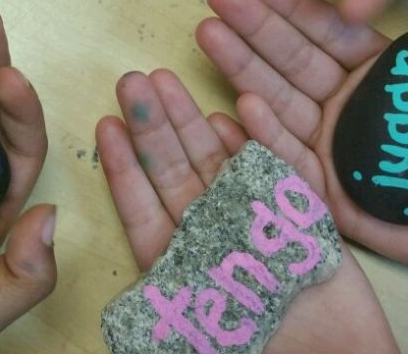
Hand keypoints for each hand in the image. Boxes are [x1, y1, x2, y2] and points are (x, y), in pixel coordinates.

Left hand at [96, 70, 397, 352]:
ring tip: (166, 80)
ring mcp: (257, 223)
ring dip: (193, 122)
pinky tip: (238, 111)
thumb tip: (129, 295)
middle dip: (153, 127)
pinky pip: (278, 172)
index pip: (145, 211)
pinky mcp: (302, 218)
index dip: (125, 169)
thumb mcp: (199, 338)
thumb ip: (164, 308)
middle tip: (132, 82)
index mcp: (185, 266)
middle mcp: (215, 237)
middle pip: (177, 174)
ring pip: (218, 163)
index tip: (105, 126)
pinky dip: (261, 142)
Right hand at [195, 0, 407, 289]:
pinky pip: (291, 161)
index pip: (327, 29)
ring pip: (280, 100)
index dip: (290, 5)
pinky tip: (242, 105)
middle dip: (252, 26)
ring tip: (209, 34)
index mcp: (377, 70)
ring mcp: (331, 146)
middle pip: (291, 59)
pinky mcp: (328, 192)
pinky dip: (266, 135)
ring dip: (243, 68)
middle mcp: (345, 103)